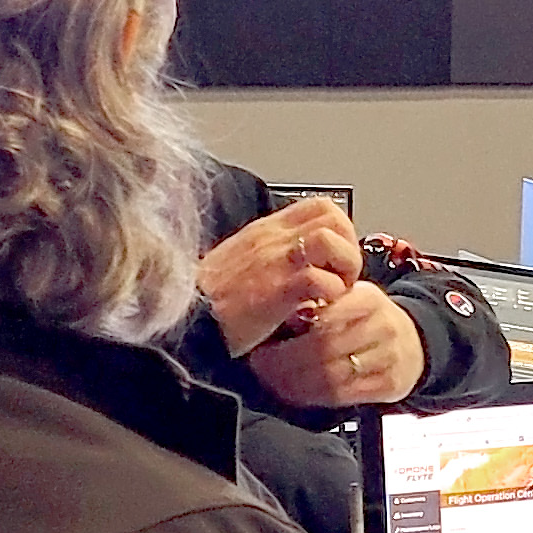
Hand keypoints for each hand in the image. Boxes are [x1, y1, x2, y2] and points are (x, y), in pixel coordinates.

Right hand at [196, 197, 363, 352]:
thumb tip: (306, 269)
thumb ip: (271, 260)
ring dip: (343, 269)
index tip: (336, 263)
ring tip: (333, 294)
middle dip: (349, 248)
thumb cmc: (209, 304)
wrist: (184, 325)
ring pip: (330, 239)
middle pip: (333, 216)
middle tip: (342, 279)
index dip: (341, 232)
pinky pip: (320, 279)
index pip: (319, 207)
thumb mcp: (240, 266)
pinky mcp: (276, 290)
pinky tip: (318, 311)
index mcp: (264, 231)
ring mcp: (274, 261)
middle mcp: (271, 238)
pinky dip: (330, 295)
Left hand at [261, 277, 427, 412]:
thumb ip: (317, 305)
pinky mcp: (391, 384)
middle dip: (285, 362)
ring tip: (272, 381)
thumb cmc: (366, 320)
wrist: (412, 342)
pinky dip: (314, 398)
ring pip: (332, 376)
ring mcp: (390, 357)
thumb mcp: (347, 300)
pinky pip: (344, 395)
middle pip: (325, 349)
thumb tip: (280, 319)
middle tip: (260, 367)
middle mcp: (383, 326)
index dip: (289, 335)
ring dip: (295, 383)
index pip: (324, 319)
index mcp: (368, 298)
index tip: (263, 345)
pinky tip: (296, 394)